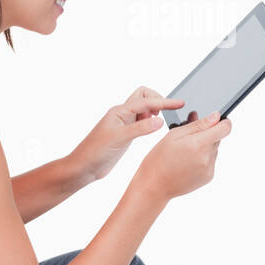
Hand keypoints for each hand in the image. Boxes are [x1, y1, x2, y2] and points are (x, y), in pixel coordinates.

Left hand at [71, 87, 185, 181]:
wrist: (84, 167)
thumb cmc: (94, 152)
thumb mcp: (119, 139)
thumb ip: (140, 129)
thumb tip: (160, 120)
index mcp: (119, 112)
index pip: (146, 101)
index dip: (164, 102)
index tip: (180, 104)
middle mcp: (122, 115)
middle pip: (144, 97)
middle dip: (157, 100)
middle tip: (167, 114)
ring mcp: (124, 124)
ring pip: (143, 109)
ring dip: (155, 111)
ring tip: (163, 123)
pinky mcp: (126, 135)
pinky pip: (142, 122)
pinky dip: (151, 122)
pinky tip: (155, 130)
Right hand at [132, 110, 232, 201]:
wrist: (154, 185)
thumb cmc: (159, 159)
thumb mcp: (173, 135)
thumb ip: (198, 125)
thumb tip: (216, 116)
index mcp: (199, 144)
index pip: (225, 128)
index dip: (222, 122)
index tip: (216, 121)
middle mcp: (208, 157)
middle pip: (217, 138)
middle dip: (206, 135)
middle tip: (187, 138)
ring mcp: (209, 168)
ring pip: (213, 150)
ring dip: (203, 148)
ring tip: (184, 154)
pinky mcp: (208, 177)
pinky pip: (210, 162)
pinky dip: (202, 160)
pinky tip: (187, 163)